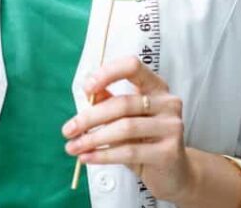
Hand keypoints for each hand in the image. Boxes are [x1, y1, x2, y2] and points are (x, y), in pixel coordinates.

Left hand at [61, 55, 192, 202]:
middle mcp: (168, 102)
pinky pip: (129, 151)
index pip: (132, 66)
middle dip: (90, 117)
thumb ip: (109, 101)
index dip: (108, 73)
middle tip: (68, 129)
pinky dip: (103, 155)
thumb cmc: (145, 141)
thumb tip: (88, 90)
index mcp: (156, 86)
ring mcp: (171, 126)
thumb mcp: (125, 118)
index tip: (86, 88)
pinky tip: (87, 158)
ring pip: (125, 128)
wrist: (173, 173)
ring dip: (93, 139)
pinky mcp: (169, 152)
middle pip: (123, 103)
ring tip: (73, 147)